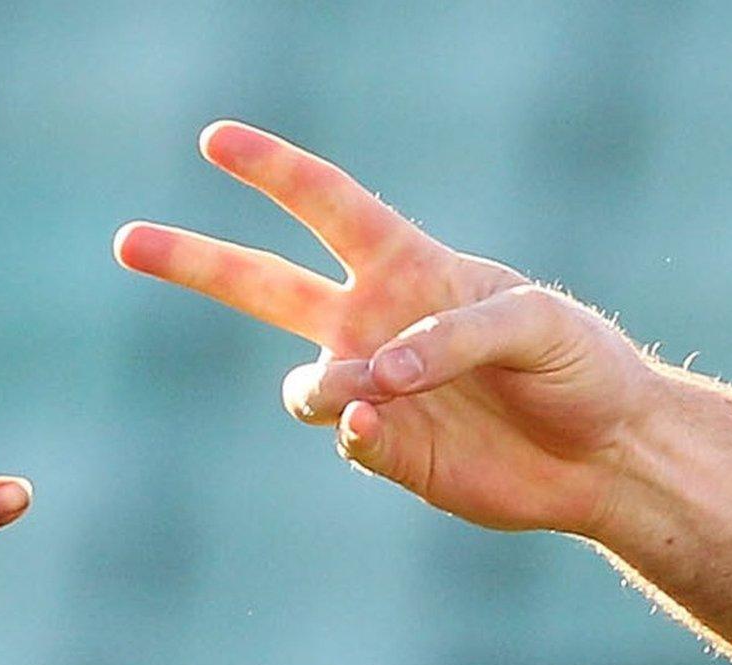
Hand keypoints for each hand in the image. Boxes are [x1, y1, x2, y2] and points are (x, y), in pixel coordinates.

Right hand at [115, 121, 660, 534]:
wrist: (606, 456)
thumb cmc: (582, 366)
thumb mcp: (537, 322)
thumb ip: (452, 334)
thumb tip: (371, 379)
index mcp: (410, 265)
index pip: (328, 206)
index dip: (273, 170)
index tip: (215, 140)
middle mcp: (375, 321)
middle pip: (263, 284)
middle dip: (195, 260)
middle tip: (125, 240)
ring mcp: (375, 389)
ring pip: (303, 381)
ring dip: (323, 383)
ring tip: (363, 393)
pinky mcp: (387, 450)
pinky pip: (343, 435)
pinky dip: (356, 429)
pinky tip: (383, 425)